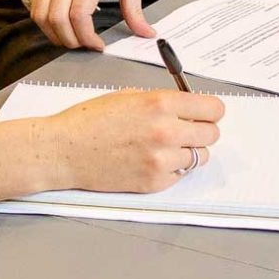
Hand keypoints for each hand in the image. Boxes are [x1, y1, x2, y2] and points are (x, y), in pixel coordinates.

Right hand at [0, 89, 223, 200]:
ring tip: (164, 147)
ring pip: (200, 157)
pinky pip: (180, 175)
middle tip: (184, 130)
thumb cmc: (90, 120)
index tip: (204, 113)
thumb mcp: (128, 96)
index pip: (213, 109)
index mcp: (160, 104)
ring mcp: (161, 160)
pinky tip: (150, 160)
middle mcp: (166, 131)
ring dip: (188, 151)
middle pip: (212, 134)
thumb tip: (188, 108)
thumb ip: (162, 102)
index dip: (209, 110)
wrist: (64, 150)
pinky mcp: (154, 182)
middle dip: (200, 130)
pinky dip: (172, 169)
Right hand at [31, 0, 154, 50]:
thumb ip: (134, 7)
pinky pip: (36, 9)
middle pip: (59, 19)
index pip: (80, 13)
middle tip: (85, 44)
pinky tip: (61, 27)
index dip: (86, 36)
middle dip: (71, 41)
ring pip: (42, 17)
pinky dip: (46, 25)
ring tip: (72, 39)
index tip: (97, 44)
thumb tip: (146, 32)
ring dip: (55, 36)